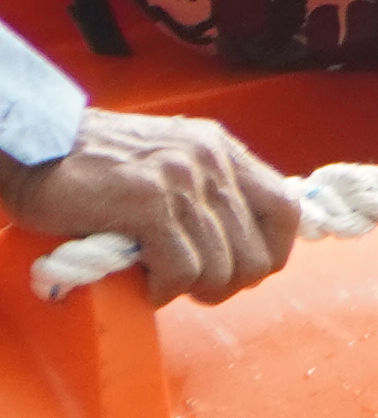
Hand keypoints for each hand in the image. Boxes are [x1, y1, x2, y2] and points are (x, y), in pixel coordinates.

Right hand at [1, 114, 302, 304]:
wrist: (34, 146)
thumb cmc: (91, 164)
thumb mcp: (167, 161)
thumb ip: (204, 190)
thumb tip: (236, 241)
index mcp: (220, 149)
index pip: (285, 209)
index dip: (271, 252)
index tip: (241, 272)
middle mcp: (210, 161)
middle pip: (256, 253)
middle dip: (226, 283)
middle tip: (190, 286)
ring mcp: (182, 181)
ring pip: (221, 268)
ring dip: (190, 289)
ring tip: (158, 280)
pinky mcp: (148, 204)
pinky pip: (182, 271)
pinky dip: (163, 290)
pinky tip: (142, 281)